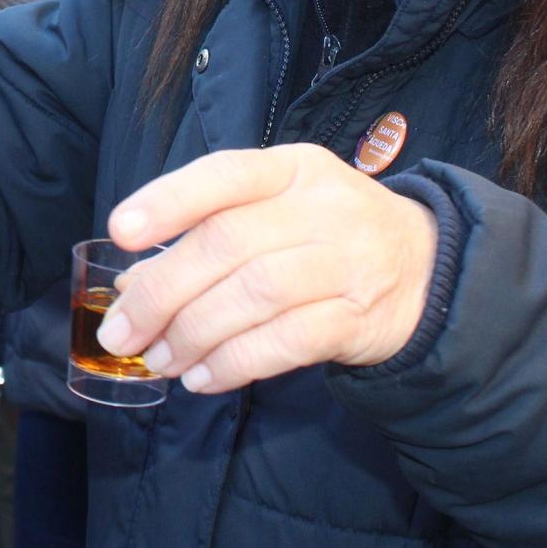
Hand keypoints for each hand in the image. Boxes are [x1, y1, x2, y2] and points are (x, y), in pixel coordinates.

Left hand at [95, 145, 438, 395]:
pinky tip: (202, 377)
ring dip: (192, 333)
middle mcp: (321, 208)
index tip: (120, 232)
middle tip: (121, 331)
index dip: (168, 201)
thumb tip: (130, 285)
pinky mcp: (359, 319)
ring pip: (254, 295)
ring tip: (157, 359)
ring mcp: (346, 263)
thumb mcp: (273, 212)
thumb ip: (205, 237)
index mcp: (291, 169)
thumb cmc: (325, 234)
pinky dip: (235, 363)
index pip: (224, 175)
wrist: (426, 268)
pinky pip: (287, 343)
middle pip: (228, 244)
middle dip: (162, 291)